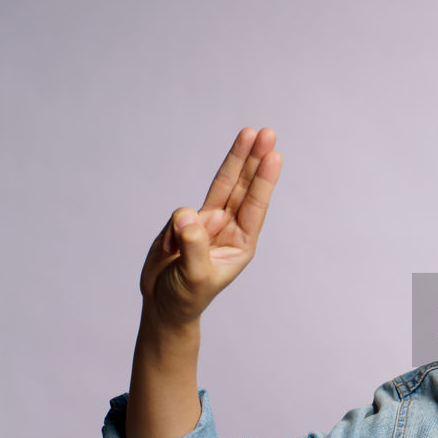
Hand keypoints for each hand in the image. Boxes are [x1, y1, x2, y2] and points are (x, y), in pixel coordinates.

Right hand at [139, 127, 281, 326]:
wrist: (164, 305)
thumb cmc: (186, 296)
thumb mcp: (194, 275)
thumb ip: (193, 245)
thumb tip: (187, 214)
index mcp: (242, 243)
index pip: (255, 205)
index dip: (264, 179)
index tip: (274, 154)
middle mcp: (229, 228)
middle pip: (243, 186)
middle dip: (254, 159)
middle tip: (266, 132)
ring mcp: (208, 222)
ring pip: (223, 184)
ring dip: (236, 159)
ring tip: (249, 132)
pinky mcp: (186, 222)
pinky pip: (183, 210)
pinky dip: (176, 223)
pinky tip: (170, 251)